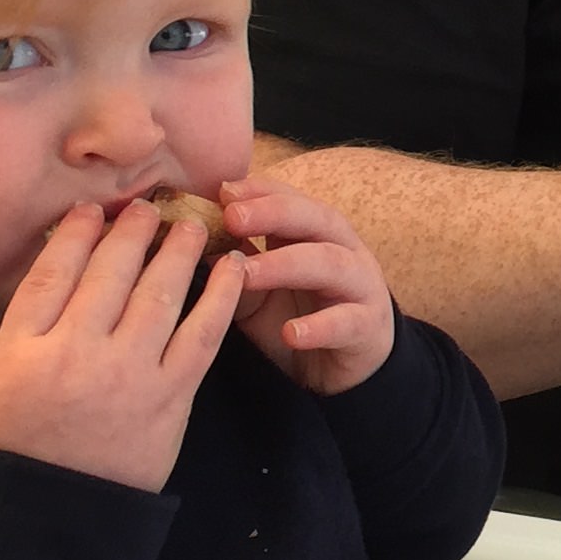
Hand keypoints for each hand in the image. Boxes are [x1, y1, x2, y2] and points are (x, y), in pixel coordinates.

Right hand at [0, 201, 241, 491]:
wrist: (58, 512)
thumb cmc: (24, 440)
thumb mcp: (1, 377)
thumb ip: (29, 321)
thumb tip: (65, 258)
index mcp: (24, 348)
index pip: (53, 271)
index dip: (77, 232)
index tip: (94, 209)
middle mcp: (75, 352)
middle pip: (110, 271)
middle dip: (134, 229)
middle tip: (152, 206)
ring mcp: (127, 373)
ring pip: (159, 292)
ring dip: (179, 250)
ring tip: (192, 225)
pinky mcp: (170, 396)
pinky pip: (201, 334)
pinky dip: (220, 296)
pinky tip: (232, 268)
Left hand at [220, 178, 396, 394]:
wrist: (345, 368)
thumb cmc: (300, 317)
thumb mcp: (259, 294)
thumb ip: (236, 272)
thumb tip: (192, 249)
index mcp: (316, 234)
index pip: (291, 199)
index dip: (260, 191)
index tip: (223, 191)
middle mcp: (343, 251)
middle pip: (316, 219)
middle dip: (275, 213)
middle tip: (232, 218)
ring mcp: (360, 287)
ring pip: (331, 265)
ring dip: (287, 265)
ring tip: (247, 274)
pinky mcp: (368, 327)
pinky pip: (347, 323)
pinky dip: (320, 327)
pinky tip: (291, 334)